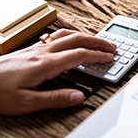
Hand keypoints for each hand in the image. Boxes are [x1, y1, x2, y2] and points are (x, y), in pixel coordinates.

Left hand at [0, 29, 116, 114]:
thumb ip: (55, 99)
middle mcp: (44, 51)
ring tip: (97, 41)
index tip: (110, 58)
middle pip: (78, 39)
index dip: (97, 56)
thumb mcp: (26, 102)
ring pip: (68, 34)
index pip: (79, 55)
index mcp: (46, 64)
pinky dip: (72, 35)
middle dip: (97, 42)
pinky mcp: (32, 49)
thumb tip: (79, 96)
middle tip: (111, 46)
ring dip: (86, 36)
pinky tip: (72, 39)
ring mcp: (38, 48)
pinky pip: (57, 36)